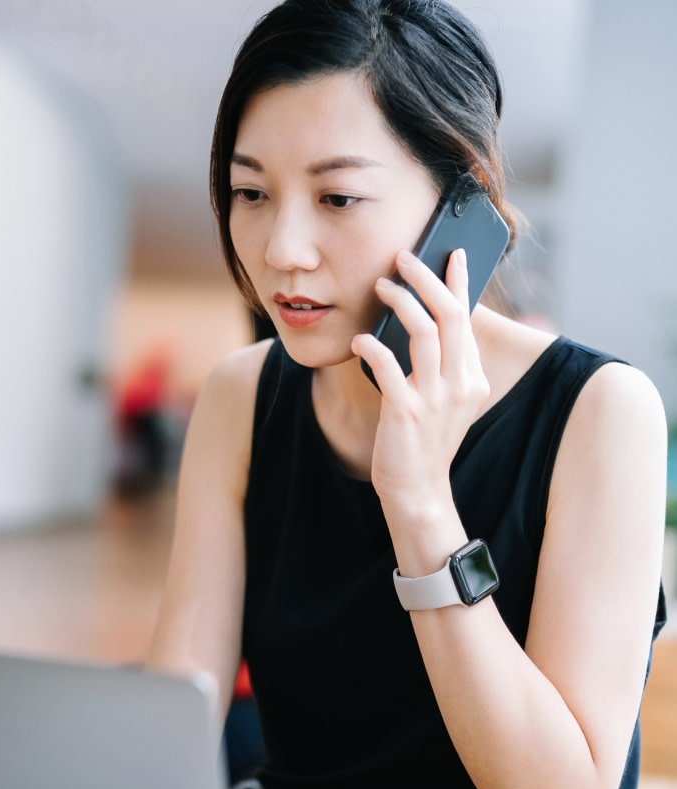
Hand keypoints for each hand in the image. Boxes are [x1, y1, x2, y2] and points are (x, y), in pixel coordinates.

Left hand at [352, 248, 489, 517]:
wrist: (418, 491)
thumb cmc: (423, 441)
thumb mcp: (444, 401)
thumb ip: (442, 365)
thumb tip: (423, 319)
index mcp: (473, 378)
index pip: (467, 319)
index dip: (459, 282)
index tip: (452, 253)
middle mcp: (460, 384)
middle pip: (449, 315)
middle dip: (426, 278)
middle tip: (402, 258)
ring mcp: (435, 399)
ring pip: (424, 331)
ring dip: (399, 301)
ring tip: (379, 287)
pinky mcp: (406, 412)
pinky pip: (388, 364)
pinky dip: (371, 345)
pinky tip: (359, 340)